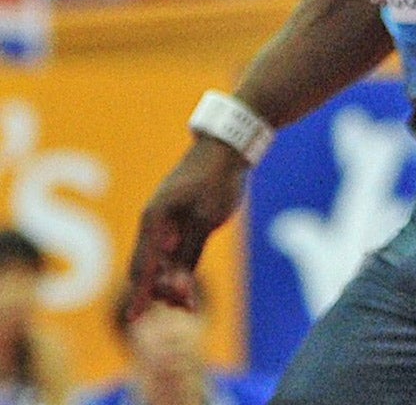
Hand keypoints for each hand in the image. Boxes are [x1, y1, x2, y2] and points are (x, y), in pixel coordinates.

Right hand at [122, 136, 247, 320]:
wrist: (227, 150)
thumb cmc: (216, 178)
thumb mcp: (206, 216)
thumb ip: (190, 248)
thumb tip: (173, 280)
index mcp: (154, 219)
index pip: (145, 264)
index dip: (141, 293)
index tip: (134, 319)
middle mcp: (156, 225)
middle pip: (149, 269)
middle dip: (160, 291)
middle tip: (183, 305)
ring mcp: (169, 227)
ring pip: (164, 266)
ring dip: (172, 286)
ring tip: (189, 305)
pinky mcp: (184, 229)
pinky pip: (178, 258)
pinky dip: (181, 276)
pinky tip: (188, 296)